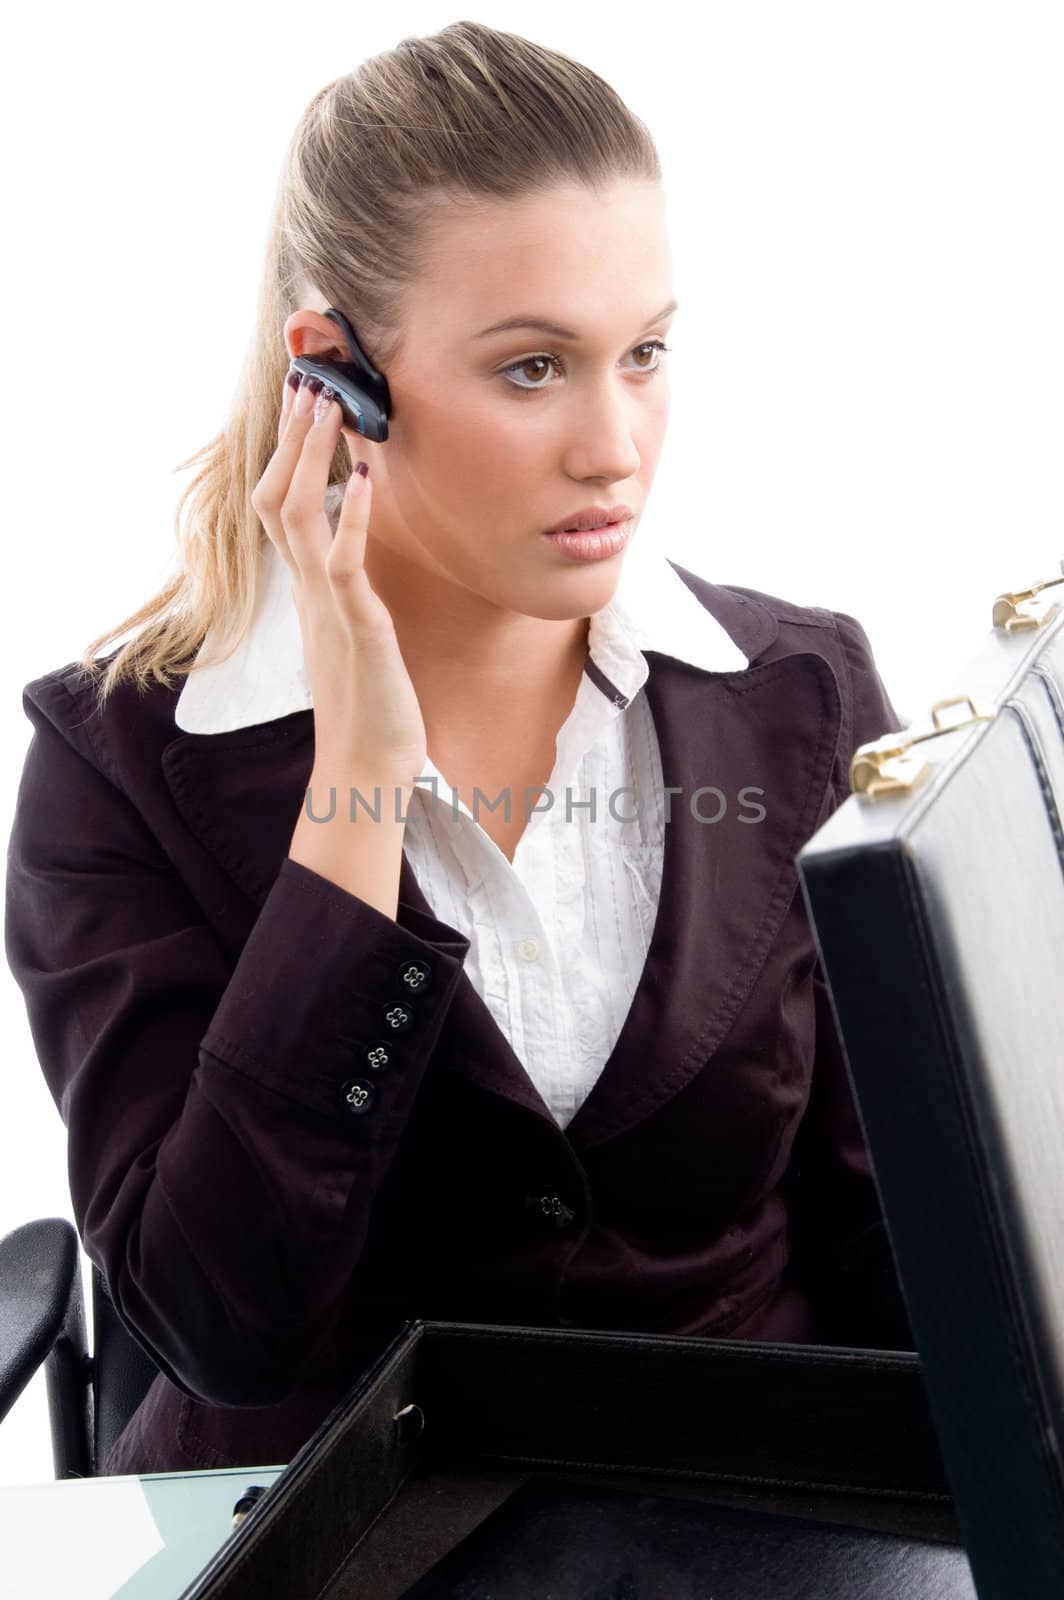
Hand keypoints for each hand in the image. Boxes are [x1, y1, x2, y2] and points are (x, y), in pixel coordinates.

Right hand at [251, 372, 427, 793]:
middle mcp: (307, 590)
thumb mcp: (355, 629)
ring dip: (312, 459)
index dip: (289, 451)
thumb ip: (346, 586)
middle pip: (276, 497)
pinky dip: (352, 518)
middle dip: (291, 438)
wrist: (366, 765)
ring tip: (328, 407)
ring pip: (298, 517)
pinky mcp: (356, 628)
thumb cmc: (369, 701)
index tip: (303, 400)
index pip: (282, 504)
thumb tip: (355, 548)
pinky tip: (368, 480)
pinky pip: (343, 564)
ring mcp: (327, 607)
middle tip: (309, 380)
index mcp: (308, 589)